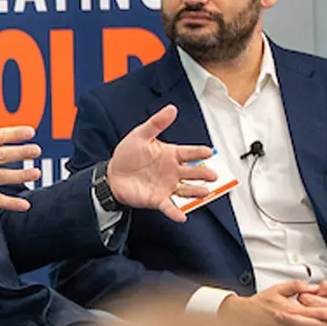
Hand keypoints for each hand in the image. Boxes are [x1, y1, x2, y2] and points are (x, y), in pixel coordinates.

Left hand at [105, 105, 216, 222]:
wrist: (113, 175)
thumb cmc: (128, 155)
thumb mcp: (140, 135)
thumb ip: (156, 123)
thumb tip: (171, 109)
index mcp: (171, 155)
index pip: (189, 153)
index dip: (199, 152)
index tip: (208, 151)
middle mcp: (173, 171)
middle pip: (193, 172)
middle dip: (204, 174)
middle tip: (213, 174)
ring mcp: (167, 186)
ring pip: (186, 189)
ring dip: (196, 191)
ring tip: (205, 192)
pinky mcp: (158, 199)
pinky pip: (169, 206)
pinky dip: (176, 212)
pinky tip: (182, 216)